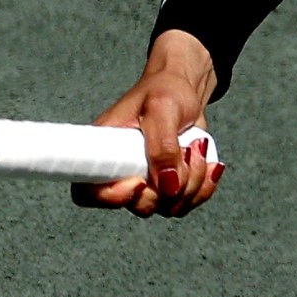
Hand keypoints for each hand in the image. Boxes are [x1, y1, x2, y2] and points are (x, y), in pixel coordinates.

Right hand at [75, 30, 223, 217]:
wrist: (185, 91)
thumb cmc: (164, 90)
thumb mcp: (161, 108)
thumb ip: (162, 147)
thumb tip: (168, 185)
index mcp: (104, 151)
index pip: (89, 192)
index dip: (113, 197)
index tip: (140, 182)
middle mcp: (122, 173)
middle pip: (140, 206)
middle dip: (170, 186)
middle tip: (184, 151)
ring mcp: (147, 184)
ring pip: (169, 206)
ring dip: (192, 182)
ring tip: (196, 147)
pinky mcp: (169, 187)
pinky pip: (187, 203)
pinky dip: (203, 186)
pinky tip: (206, 161)